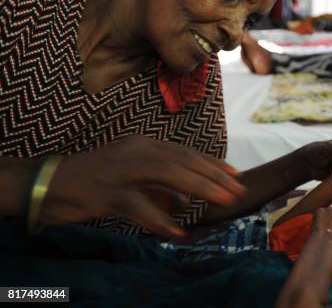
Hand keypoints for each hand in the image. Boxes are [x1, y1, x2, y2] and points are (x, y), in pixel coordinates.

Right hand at [39, 135, 245, 238]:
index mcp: (142, 144)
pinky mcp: (106, 192)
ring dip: (200, 188)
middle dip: (214, 176)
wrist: (48, 182)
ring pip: (168, 175)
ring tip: (222, 201)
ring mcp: (121, 169)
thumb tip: (185, 201)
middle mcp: (136, 151)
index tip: (235, 175)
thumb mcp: (131, 178)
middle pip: (183, 161)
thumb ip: (158, 187)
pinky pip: (138, 206)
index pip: (185, 152)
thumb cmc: (92, 181)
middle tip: (237, 191)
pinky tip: (176, 232)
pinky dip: (159, 219)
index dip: (212, 164)